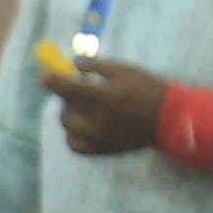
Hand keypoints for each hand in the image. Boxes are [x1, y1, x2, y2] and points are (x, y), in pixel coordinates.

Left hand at [51, 59, 168, 156]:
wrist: (169, 117)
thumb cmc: (148, 89)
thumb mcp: (125, 70)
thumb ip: (97, 66)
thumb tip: (72, 63)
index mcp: (104, 97)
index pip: (67, 89)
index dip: (52, 80)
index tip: (43, 75)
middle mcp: (98, 119)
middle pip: (65, 109)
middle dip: (67, 98)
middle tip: (79, 90)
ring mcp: (98, 137)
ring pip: (68, 126)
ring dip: (70, 114)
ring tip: (85, 106)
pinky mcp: (101, 149)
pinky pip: (74, 144)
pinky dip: (73, 134)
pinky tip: (83, 124)